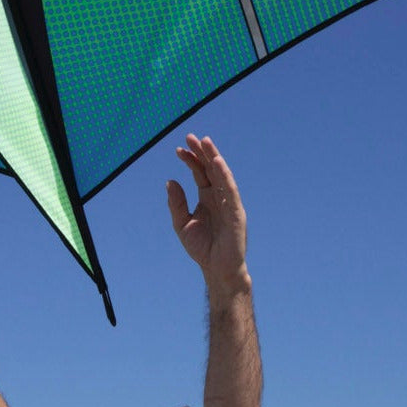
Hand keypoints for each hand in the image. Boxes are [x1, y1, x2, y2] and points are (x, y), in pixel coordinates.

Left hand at [166, 134, 250, 298]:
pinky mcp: (236, 212)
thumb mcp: (182, 224)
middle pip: (211, 169)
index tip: (178, 149)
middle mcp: (219, 197)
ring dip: (214, 157)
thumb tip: (170, 181)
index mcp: (207, 198)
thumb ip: (176, 203)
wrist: (216, 269)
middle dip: (202, 152)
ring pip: (222, 175)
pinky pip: (230, 190)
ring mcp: (229, 202)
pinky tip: (217, 162)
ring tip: (205, 142)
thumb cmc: (202, 248)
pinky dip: (225, 175)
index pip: (199, 173)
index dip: (190, 160)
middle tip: (191, 137)